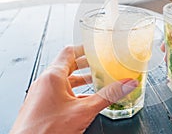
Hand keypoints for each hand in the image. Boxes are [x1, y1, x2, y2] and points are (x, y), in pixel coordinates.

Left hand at [10, 46, 137, 133]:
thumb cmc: (46, 130)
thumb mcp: (84, 110)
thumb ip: (108, 96)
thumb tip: (126, 84)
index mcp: (53, 76)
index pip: (70, 51)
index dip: (85, 49)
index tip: (97, 49)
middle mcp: (45, 81)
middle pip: (68, 65)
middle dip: (86, 65)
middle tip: (100, 64)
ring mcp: (42, 93)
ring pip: (65, 80)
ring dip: (81, 80)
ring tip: (97, 81)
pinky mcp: (42, 105)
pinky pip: (60, 92)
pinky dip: (74, 93)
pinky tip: (86, 100)